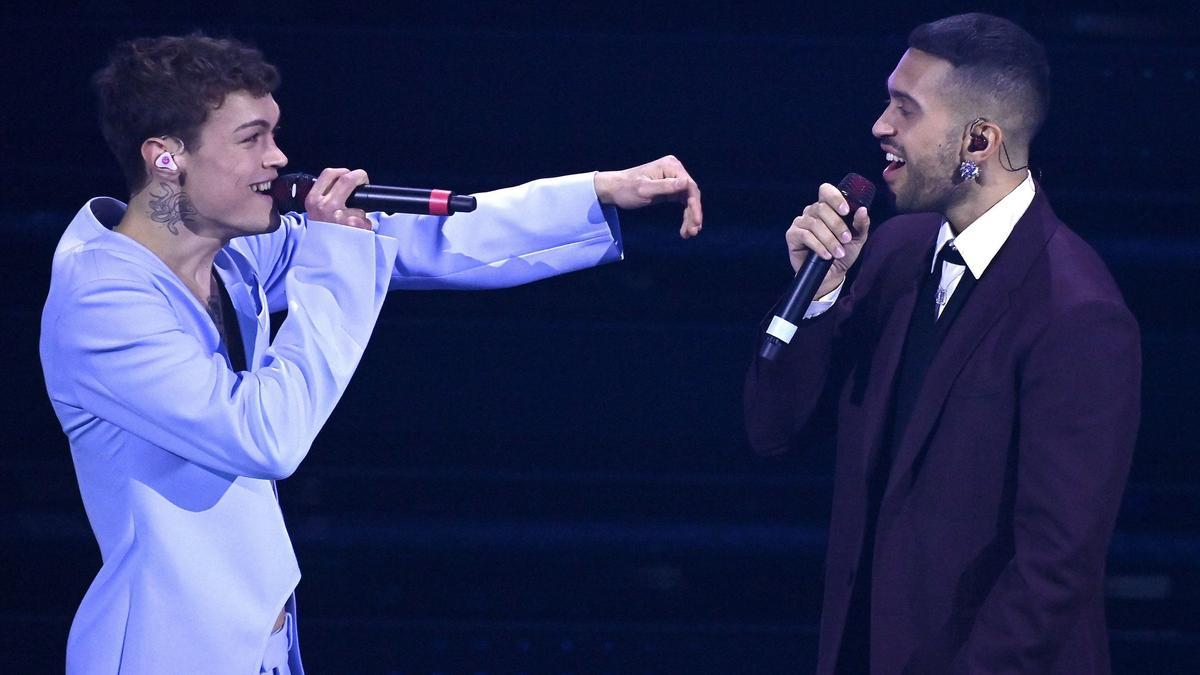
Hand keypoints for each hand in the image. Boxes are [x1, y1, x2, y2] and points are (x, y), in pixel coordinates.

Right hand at [304, 168, 372, 229]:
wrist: (321, 258)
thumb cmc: (321, 233)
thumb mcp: (314, 211)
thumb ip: (325, 196)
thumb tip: (344, 183)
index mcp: (313, 200)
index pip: (329, 173)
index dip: (343, 171)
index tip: (349, 174)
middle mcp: (325, 206)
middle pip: (348, 179)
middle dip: (360, 177)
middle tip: (364, 181)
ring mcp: (340, 216)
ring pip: (360, 204)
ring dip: (361, 212)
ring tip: (353, 222)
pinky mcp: (354, 227)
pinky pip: (366, 221)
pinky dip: (365, 226)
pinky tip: (356, 232)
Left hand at [593, 155, 702, 238]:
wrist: (614, 189)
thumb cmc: (626, 189)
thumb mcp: (645, 190)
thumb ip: (666, 186)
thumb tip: (687, 183)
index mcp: (670, 166)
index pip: (689, 186)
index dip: (695, 205)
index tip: (696, 222)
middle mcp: (675, 170)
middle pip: (691, 194)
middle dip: (693, 214)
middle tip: (693, 232)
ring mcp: (673, 179)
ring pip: (688, 200)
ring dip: (690, 217)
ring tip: (689, 234)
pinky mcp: (670, 188)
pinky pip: (683, 202)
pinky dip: (685, 215)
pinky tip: (686, 227)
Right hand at [786, 182, 870, 296]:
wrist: (832, 274)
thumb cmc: (844, 252)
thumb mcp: (857, 238)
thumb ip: (861, 224)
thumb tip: (862, 210)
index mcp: (827, 207)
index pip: (826, 191)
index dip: (835, 198)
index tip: (846, 211)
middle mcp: (812, 211)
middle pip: (822, 208)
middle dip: (837, 225)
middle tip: (846, 239)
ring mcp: (800, 222)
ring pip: (814, 223)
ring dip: (829, 239)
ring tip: (838, 253)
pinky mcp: (792, 235)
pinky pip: (804, 235)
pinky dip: (818, 246)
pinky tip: (826, 255)